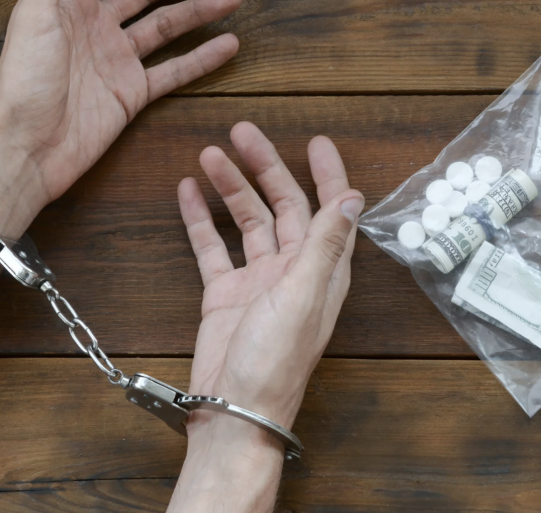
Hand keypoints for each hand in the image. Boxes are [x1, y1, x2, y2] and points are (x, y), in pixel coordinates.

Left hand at [0, 0, 242, 235]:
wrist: (27, 150)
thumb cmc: (22, 85)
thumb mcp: (33, 18)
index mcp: (69, 2)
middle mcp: (96, 26)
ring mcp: (116, 61)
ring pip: (166, 26)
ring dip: (200, 10)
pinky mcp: (130, 94)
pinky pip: (172, 71)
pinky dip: (200, 59)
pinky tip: (228, 45)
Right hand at [177, 122, 364, 433]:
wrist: (234, 408)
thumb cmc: (276, 362)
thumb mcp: (304, 295)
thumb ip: (324, 244)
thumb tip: (353, 196)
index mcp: (321, 271)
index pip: (329, 210)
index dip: (327, 175)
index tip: (316, 141)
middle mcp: (293, 271)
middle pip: (282, 206)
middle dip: (264, 167)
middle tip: (242, 132)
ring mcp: (257, 282)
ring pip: (245, 221)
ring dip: (229, 187)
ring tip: (208, 154)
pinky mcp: (224, 294)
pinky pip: (212, 247)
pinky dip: (200, 220)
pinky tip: (188, 193)